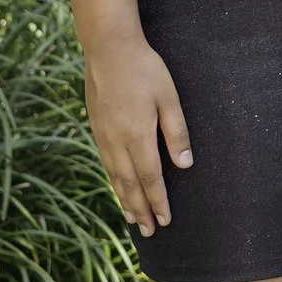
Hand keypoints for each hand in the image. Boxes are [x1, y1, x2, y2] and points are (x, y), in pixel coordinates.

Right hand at [83, 36, 192, 236]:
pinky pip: (106, 164)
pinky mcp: (97, 129)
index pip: (151, 179)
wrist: (108, 49)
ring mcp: (103, 136)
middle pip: (131, 185)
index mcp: (138, 136)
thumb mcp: (169, 98)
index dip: (159, 202)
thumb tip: (185, 165)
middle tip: (151, 232)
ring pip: (115, 177)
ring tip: (134, 219)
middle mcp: (117, 142)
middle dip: (142, 210)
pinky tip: (119, 187)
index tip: (166, 220)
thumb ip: (177, 132)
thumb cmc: (145, 70)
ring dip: (126, 200)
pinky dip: (114, 182)